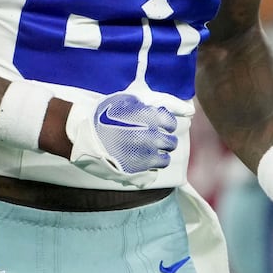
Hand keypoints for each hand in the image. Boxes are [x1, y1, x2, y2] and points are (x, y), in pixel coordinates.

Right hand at [63, 91, 180, 186]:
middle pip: (170, 143)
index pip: (170, 124)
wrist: (83, 133)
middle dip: (163, 140)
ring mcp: (143, 156)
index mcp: (151, 119)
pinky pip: (151, 172)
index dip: (163, 123)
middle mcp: (151, 138)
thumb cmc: (106, 113)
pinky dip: (147, 167)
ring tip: (143, 151)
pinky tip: (136, 160)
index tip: (154, 124)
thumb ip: (161, 103)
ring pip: (163, 160)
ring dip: (157, 155)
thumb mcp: (131, 99)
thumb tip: (190, 111)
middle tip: (149, 138)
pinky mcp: (135, 170)